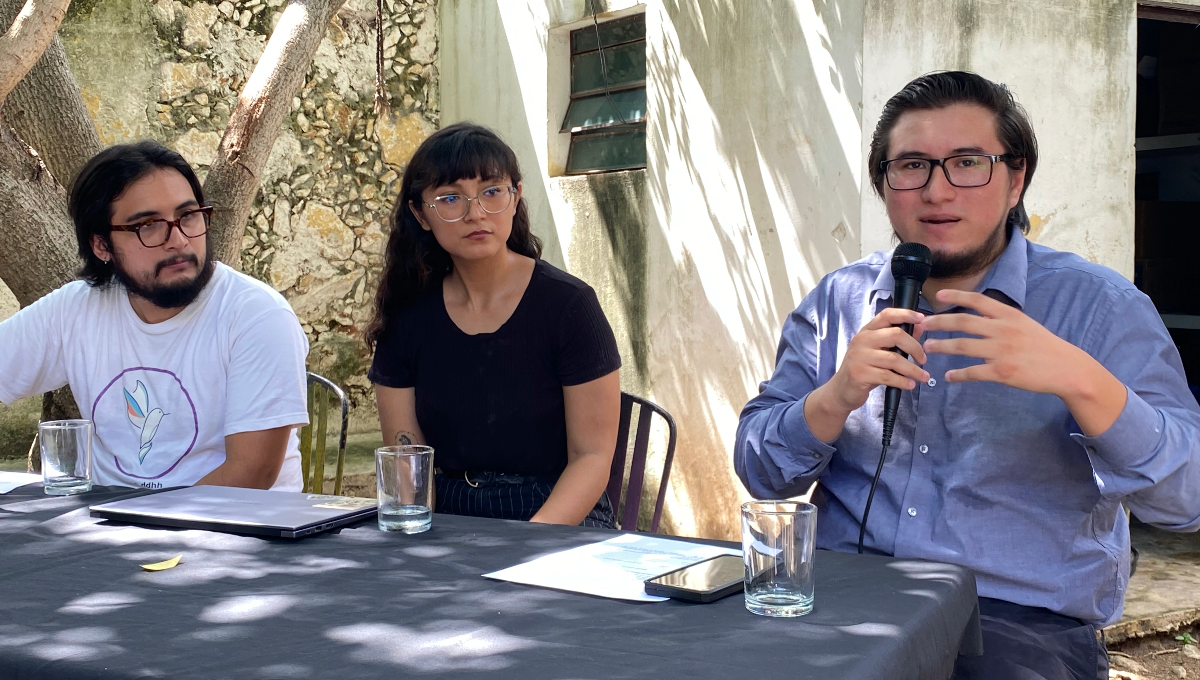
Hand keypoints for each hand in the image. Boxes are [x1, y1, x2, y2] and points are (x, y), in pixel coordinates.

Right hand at [825, 307, 929, 414]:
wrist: (841, 389)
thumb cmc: (864, 368)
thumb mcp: (879, 351)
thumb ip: (897, 340)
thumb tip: (919, 328)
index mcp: (867, 331)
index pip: (886, 315)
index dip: (906, 314)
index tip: (922, 319)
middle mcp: (862, 340)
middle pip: (896, 335)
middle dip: (915, 348)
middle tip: (923, 359)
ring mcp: (859, 357)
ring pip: (894, 359)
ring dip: (913, 369)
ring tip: (923, 376)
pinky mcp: (860, 374)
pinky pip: (888, 376)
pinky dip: (903, 381)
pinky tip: (910, 385)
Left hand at [920, 290, 1082, 393]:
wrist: (1066, 369)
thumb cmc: (1043, 346)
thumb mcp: (1024, 323)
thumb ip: (1001, 318)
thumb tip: (976, 314)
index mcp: (1009, 315)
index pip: (978, 301)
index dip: (957, 296)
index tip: (940, 295)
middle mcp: (1003, 329)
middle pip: (963, 322)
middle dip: (939, 322)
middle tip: (922, 324)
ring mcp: (1002, 351)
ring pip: (963, 346)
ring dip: (942, 346)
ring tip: (929, 347)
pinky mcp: (1003, 372)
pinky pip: (973, 372)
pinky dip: (958, 374)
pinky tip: (949, 376)